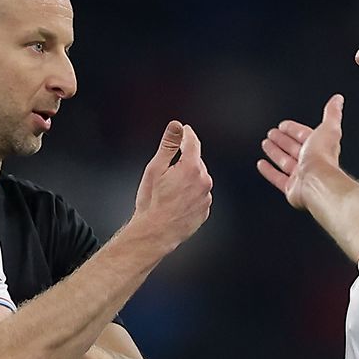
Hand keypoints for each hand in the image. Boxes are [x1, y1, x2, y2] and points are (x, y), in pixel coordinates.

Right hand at [132, 120, 212, 249]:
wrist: (156, 232)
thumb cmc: (152, 202)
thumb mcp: (156, 169)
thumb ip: (169, 145)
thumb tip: (176, 126)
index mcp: (191, 168)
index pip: (193, 142)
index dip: (186, 134)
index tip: (183, 130)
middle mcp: (204, 181)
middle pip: (196, 162)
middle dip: (184, 162)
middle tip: (167, 173)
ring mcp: (206, 197)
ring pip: (199, 179)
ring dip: (188, 179)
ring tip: (170, 192)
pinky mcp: (205, 210)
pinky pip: (199, 195)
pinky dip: (191, 194)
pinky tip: (176, 202)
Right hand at [257, 93, 344, 210]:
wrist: (317, 181)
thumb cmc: (323, 158)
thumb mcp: (328, 128)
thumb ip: (332, 114)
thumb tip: (338, 100)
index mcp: (318, 147)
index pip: (304, 135)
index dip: (293, 129)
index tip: (283, 125)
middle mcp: (310, 161)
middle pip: (293, 148)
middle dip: (282, 140)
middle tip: (272, 133)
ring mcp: (300, 175)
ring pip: (285, 161)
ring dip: (275, 152)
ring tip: (266, 144)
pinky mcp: (291, 188)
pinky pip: (278, 178)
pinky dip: (269, 171)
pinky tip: (262, 164)